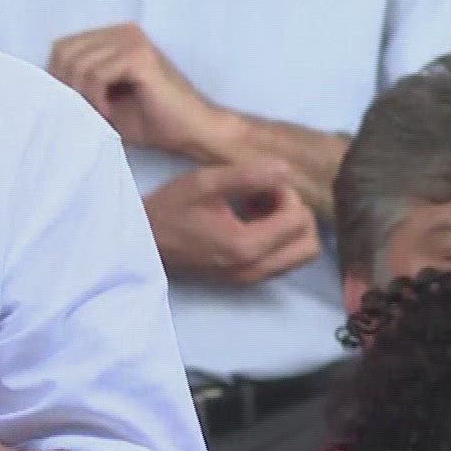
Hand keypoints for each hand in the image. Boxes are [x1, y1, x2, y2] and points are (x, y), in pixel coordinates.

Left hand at [48, 24, 235, 159]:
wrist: (192, 132)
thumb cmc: (148, 120)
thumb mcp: (100, 100)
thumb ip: (74, 86)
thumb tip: (35, 87)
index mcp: (112, 36)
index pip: (61, 48)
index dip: (58, 80)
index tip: (74, 108)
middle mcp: (122, 30)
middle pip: (63, 52)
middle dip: (67, 88)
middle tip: (86, 113)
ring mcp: (132, 39)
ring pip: (77, 64)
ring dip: (82, 97)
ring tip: (101, 116)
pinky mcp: (139, 55)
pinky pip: (96, 73)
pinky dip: (96, 98)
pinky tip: (110, 113)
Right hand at [146, 162, 321, 285]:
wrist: (141, 243)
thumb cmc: (169, 210)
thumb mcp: (204, 182)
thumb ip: (249, 174)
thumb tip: (287, 169)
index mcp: (246, 246)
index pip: (298, 218)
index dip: (285, 194)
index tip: (258, 185)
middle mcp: (254, 269)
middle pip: (309, 243)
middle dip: (294, 214)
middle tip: (265, 197)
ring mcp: (250, 279)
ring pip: (298, 255)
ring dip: (287, 228)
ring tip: (257, 208)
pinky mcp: (244, 281)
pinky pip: (281, 261)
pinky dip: (276, 240)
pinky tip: (248, 222)